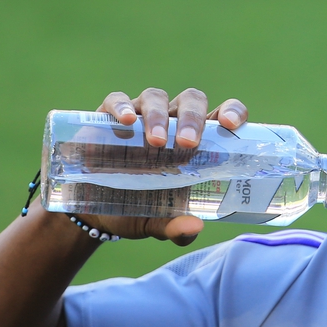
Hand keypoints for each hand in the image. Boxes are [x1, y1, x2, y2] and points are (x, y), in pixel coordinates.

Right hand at [70, 87, 248, 244]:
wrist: (94, 212)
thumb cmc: (138, 208)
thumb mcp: (158, 222)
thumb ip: (176, 228)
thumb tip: (193, 228)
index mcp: (197, 141)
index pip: (223, 114)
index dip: (232, 112)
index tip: (230, 125)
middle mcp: (172, 121)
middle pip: (190, 101)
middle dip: (192, 117)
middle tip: (188, 143)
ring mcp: (141, 115)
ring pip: (156, 97)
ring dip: (159, 116)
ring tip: (157, 142)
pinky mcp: (108, 116)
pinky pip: (116, 101)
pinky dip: (120, 106)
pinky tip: (124, 121)